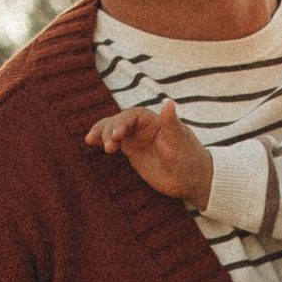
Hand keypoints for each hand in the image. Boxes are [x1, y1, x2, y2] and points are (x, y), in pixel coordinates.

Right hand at [85, 97, 214, 211]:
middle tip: (109, 146)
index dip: (122, 123)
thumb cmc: (189, 158)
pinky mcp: (131, 150)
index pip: (132, 116)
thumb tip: (168, 102)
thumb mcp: (179, 142)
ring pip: (112, 130)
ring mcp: (135, 138)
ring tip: (91, 140)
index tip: (117, 136)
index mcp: (153, 120)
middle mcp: (142, 126)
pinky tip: (91, 141)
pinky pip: (113, 142)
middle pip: (118, 122)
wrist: (191, 179)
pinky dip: (102, 140)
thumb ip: (171, 123)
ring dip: (101, 133)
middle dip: (109, 131)